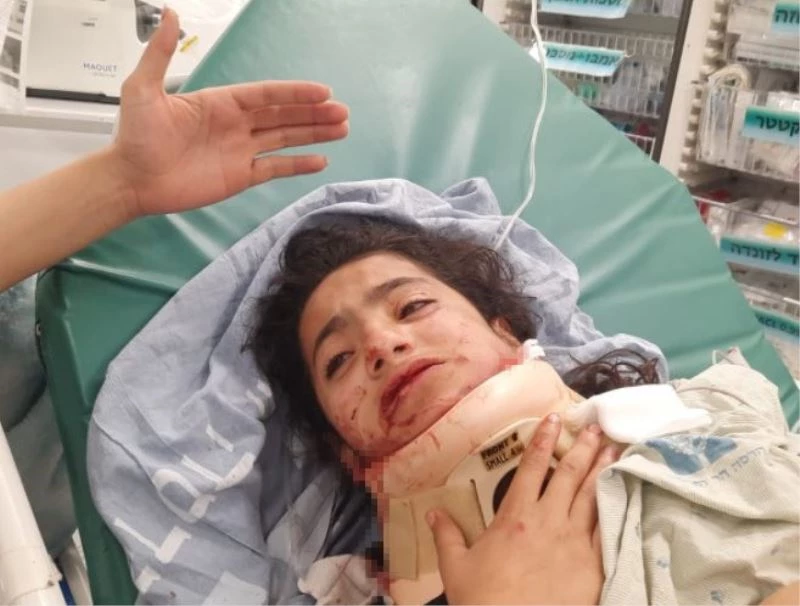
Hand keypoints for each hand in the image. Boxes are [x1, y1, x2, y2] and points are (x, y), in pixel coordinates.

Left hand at [111, 8, 348, 218]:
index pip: (266, 95)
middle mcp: (235, 124)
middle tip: (343, 112)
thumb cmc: (134, 136)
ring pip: (285, 138)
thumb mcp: (142, 88)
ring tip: (342, 129)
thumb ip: (160, 53)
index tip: (322, 91)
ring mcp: (240, 151)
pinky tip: (320, 160)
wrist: (130, 180)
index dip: (294, 93)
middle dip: (313, 113)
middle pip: (283, 116)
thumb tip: (169, 11)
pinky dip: (297, 165)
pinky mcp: (239, 176)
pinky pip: (275, 168)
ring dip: (313, 133)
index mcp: (220, 102)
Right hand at [427, 415, 615, 604]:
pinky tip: (621, 493)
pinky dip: (614, 507)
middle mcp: (548, 521)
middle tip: (597, 427)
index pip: (532, 467)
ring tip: (614, 449)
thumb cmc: (483, 600)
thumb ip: (447, 536)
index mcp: (515, 516)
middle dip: (583, 447)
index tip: (554, 419)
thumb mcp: (456, 568)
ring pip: (592, 496)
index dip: (544, 440)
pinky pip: (607, 529)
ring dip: (603, 469)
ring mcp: (574, 542)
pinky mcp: (593, 565)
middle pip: (569, 475)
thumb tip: (434, 513)